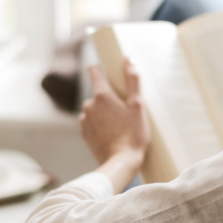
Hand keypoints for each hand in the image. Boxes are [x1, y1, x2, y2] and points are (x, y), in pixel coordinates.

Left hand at [79, 59, 150, 190]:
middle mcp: (89, 105)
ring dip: (105, 112)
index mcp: (102, 95)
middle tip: (125, 111)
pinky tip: (113, 133)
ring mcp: (85, 119)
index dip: (101, 69)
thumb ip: (132, 80)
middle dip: (110, 98)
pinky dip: (101, 124)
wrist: (121, 163)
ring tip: (121, 125)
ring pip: (95, 108)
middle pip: (99, 93)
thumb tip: (128, 59)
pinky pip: (92, 122)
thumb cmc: (133, 134)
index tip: (110, 73)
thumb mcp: (138, 105)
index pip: (94, 71)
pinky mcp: (84, 133)